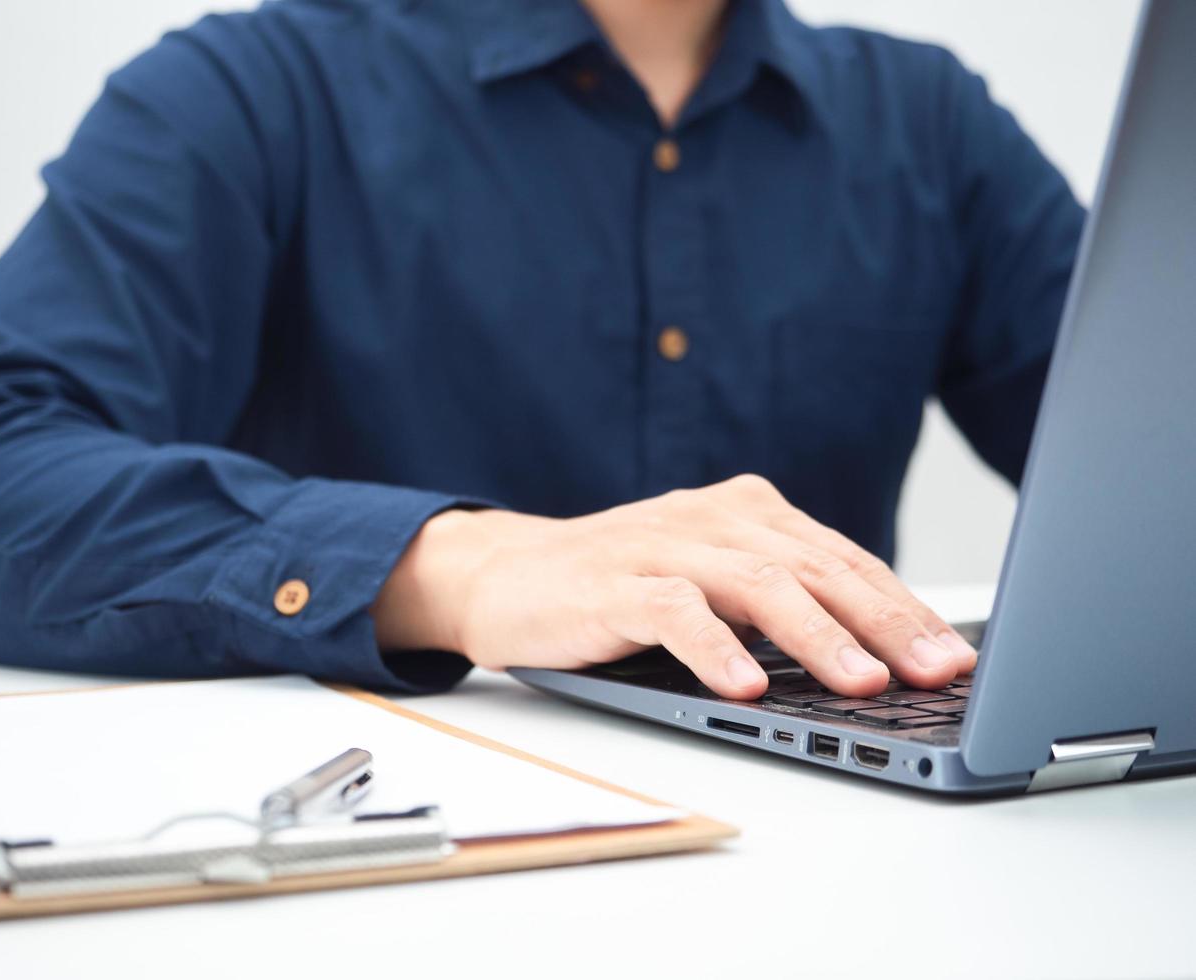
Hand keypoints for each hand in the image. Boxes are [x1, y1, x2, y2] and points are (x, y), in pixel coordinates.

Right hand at [372, 475, 977, 699]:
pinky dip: (714, 649)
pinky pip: (674, 612)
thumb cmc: (620, 586)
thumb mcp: (711, 584)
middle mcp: (714, 519)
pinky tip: (746, 686)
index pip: (843, 560)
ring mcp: (664, 545)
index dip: (902, 608)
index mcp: (749, 513)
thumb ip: (778, 602)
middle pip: (815, 568)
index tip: (953, 657)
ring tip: (863, 684)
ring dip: (815, 636)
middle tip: (935, 673)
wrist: (506, 574)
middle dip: (884, 623)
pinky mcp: (615, 582)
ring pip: (756, 584)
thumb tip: (875, 660)